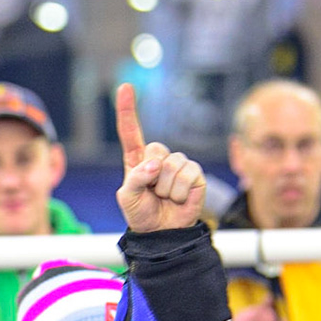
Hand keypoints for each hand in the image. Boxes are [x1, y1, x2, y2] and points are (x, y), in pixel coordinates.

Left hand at [114, 84, 205, 232]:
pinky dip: (179, 193)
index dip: (127, 110)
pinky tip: (179, 199)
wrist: (162, 233)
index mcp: (137, 159)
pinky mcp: (196, 175)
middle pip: (155, 149)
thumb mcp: (127, 198)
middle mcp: (159, 158)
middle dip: (151, 174)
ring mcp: (179, 164)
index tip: (125, 87)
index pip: (131, 131)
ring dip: (165, 188)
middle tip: (153, 192)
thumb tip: (155, 165)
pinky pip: (187, 176)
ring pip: (171, 166)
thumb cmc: (142, 214)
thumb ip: (135, 179)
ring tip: (165, 198)